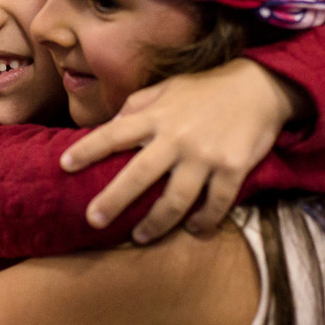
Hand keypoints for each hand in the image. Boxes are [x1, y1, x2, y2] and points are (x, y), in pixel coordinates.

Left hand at [64, 59, 300, 241]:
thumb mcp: (168, 88)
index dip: (87, 149)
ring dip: (156, 223)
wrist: (260, 86)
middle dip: (113, 199)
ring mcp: (205, 155)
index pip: (114, 133)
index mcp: (157, 116)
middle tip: (93, 220)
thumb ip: (137, 106)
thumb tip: (110, 126)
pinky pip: (215, 204)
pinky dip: (203, 221)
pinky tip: (193, 229)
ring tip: (141, 237)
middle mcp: (177, 137)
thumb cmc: (206, 89)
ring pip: (175, 199)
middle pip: (138, 175)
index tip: (64, 165)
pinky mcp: (232, 169)